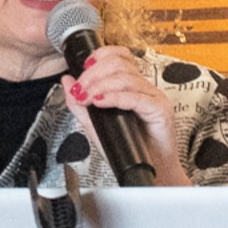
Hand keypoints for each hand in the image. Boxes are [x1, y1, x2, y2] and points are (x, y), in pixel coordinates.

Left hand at [66, 47, 182, 180]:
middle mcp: (145, 89)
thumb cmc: (130, 149)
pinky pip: (136, 98)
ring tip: (88, 99)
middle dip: (92, 75)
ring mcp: (154, 98)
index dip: (99, 57)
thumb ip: (79, 103)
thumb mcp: (95, 124)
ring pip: (125, 78)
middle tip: (80, 91)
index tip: (83, 70)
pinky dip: (115, 98)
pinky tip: (101, 103)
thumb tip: (66, 80)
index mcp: (133, 86)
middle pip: (119, 64)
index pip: (119, 56)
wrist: (152, 171)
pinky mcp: (160, 111)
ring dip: (99, 87)